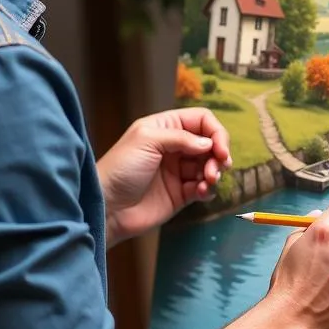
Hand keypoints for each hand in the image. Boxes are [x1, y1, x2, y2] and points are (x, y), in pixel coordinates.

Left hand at [97, 107, 230, 245]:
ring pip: (210, 165)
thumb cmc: (120, 168)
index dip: (215, 132)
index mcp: (165, 128)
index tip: (220, 149)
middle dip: (218, 154)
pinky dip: (208, 189)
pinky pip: (204, 188)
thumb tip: (209, 144)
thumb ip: (180, 138)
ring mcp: (179, 171)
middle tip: (217, 168)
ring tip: (207, 181)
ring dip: (215, 172)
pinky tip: (200, 192)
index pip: (201, 120)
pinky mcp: (181, 194)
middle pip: (210, 143)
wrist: (108, 208)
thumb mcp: (147, 140)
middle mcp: (175, 147)